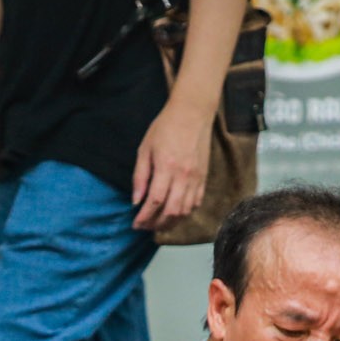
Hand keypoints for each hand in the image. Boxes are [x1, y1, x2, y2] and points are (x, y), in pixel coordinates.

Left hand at [130, 100, 210, 230]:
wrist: (192, 113)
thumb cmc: (166, 127)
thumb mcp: (145, 149)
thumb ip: (140, 176)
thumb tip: (136, 200)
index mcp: (167, 167)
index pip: (155, 201)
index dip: (144, 217)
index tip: (136, 224)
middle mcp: (183, 176)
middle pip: (171, 211)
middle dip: (156, 224)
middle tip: (144, 227)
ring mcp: (196, 178)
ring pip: (185, 211)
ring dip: (170, 222)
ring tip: (158, 224)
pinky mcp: (203, 178)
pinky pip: (196, 203)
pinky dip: (185, 213)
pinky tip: (174, 214)